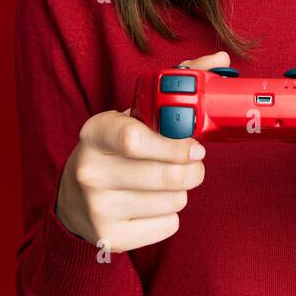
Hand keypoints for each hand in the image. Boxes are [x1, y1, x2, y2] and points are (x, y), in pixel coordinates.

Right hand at [55, 51, 227, 251]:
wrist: (75, 199)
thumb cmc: (116, 149)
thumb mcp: (131, 115)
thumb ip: (173, 86)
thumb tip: (220, 57)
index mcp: (95, 132)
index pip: (134, 138)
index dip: (175, 144)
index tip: (196, 144)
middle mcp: (90, 170)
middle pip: (166, 176)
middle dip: (192, 169)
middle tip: (192, 163)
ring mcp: (97, 207)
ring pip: (173, 201)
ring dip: (181, 191)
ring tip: (165, 182)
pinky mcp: (110, 238)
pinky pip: (167, 226)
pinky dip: (169, 215)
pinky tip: (151, 205)